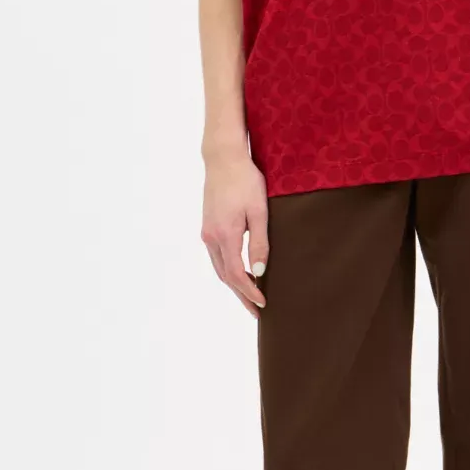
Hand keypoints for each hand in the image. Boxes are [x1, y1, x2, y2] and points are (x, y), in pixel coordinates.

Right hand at [201, 150, 269, 317]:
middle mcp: (211, 236)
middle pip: (224, 276)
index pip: (235, 274)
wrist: (223, 158)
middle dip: (241, 295)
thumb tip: (259, 273)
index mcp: (224, 235)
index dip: (249, 292)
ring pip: (219, 267)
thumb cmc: (246, 180)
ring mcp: (206, 231)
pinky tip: (240, 272)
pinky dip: (228, 269)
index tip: (262, 304)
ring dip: (234, 284)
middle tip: (257, 311)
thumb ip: (259, 242)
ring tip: (250, 296)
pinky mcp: (207, 226)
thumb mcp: (259, 211)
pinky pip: (217, 256)